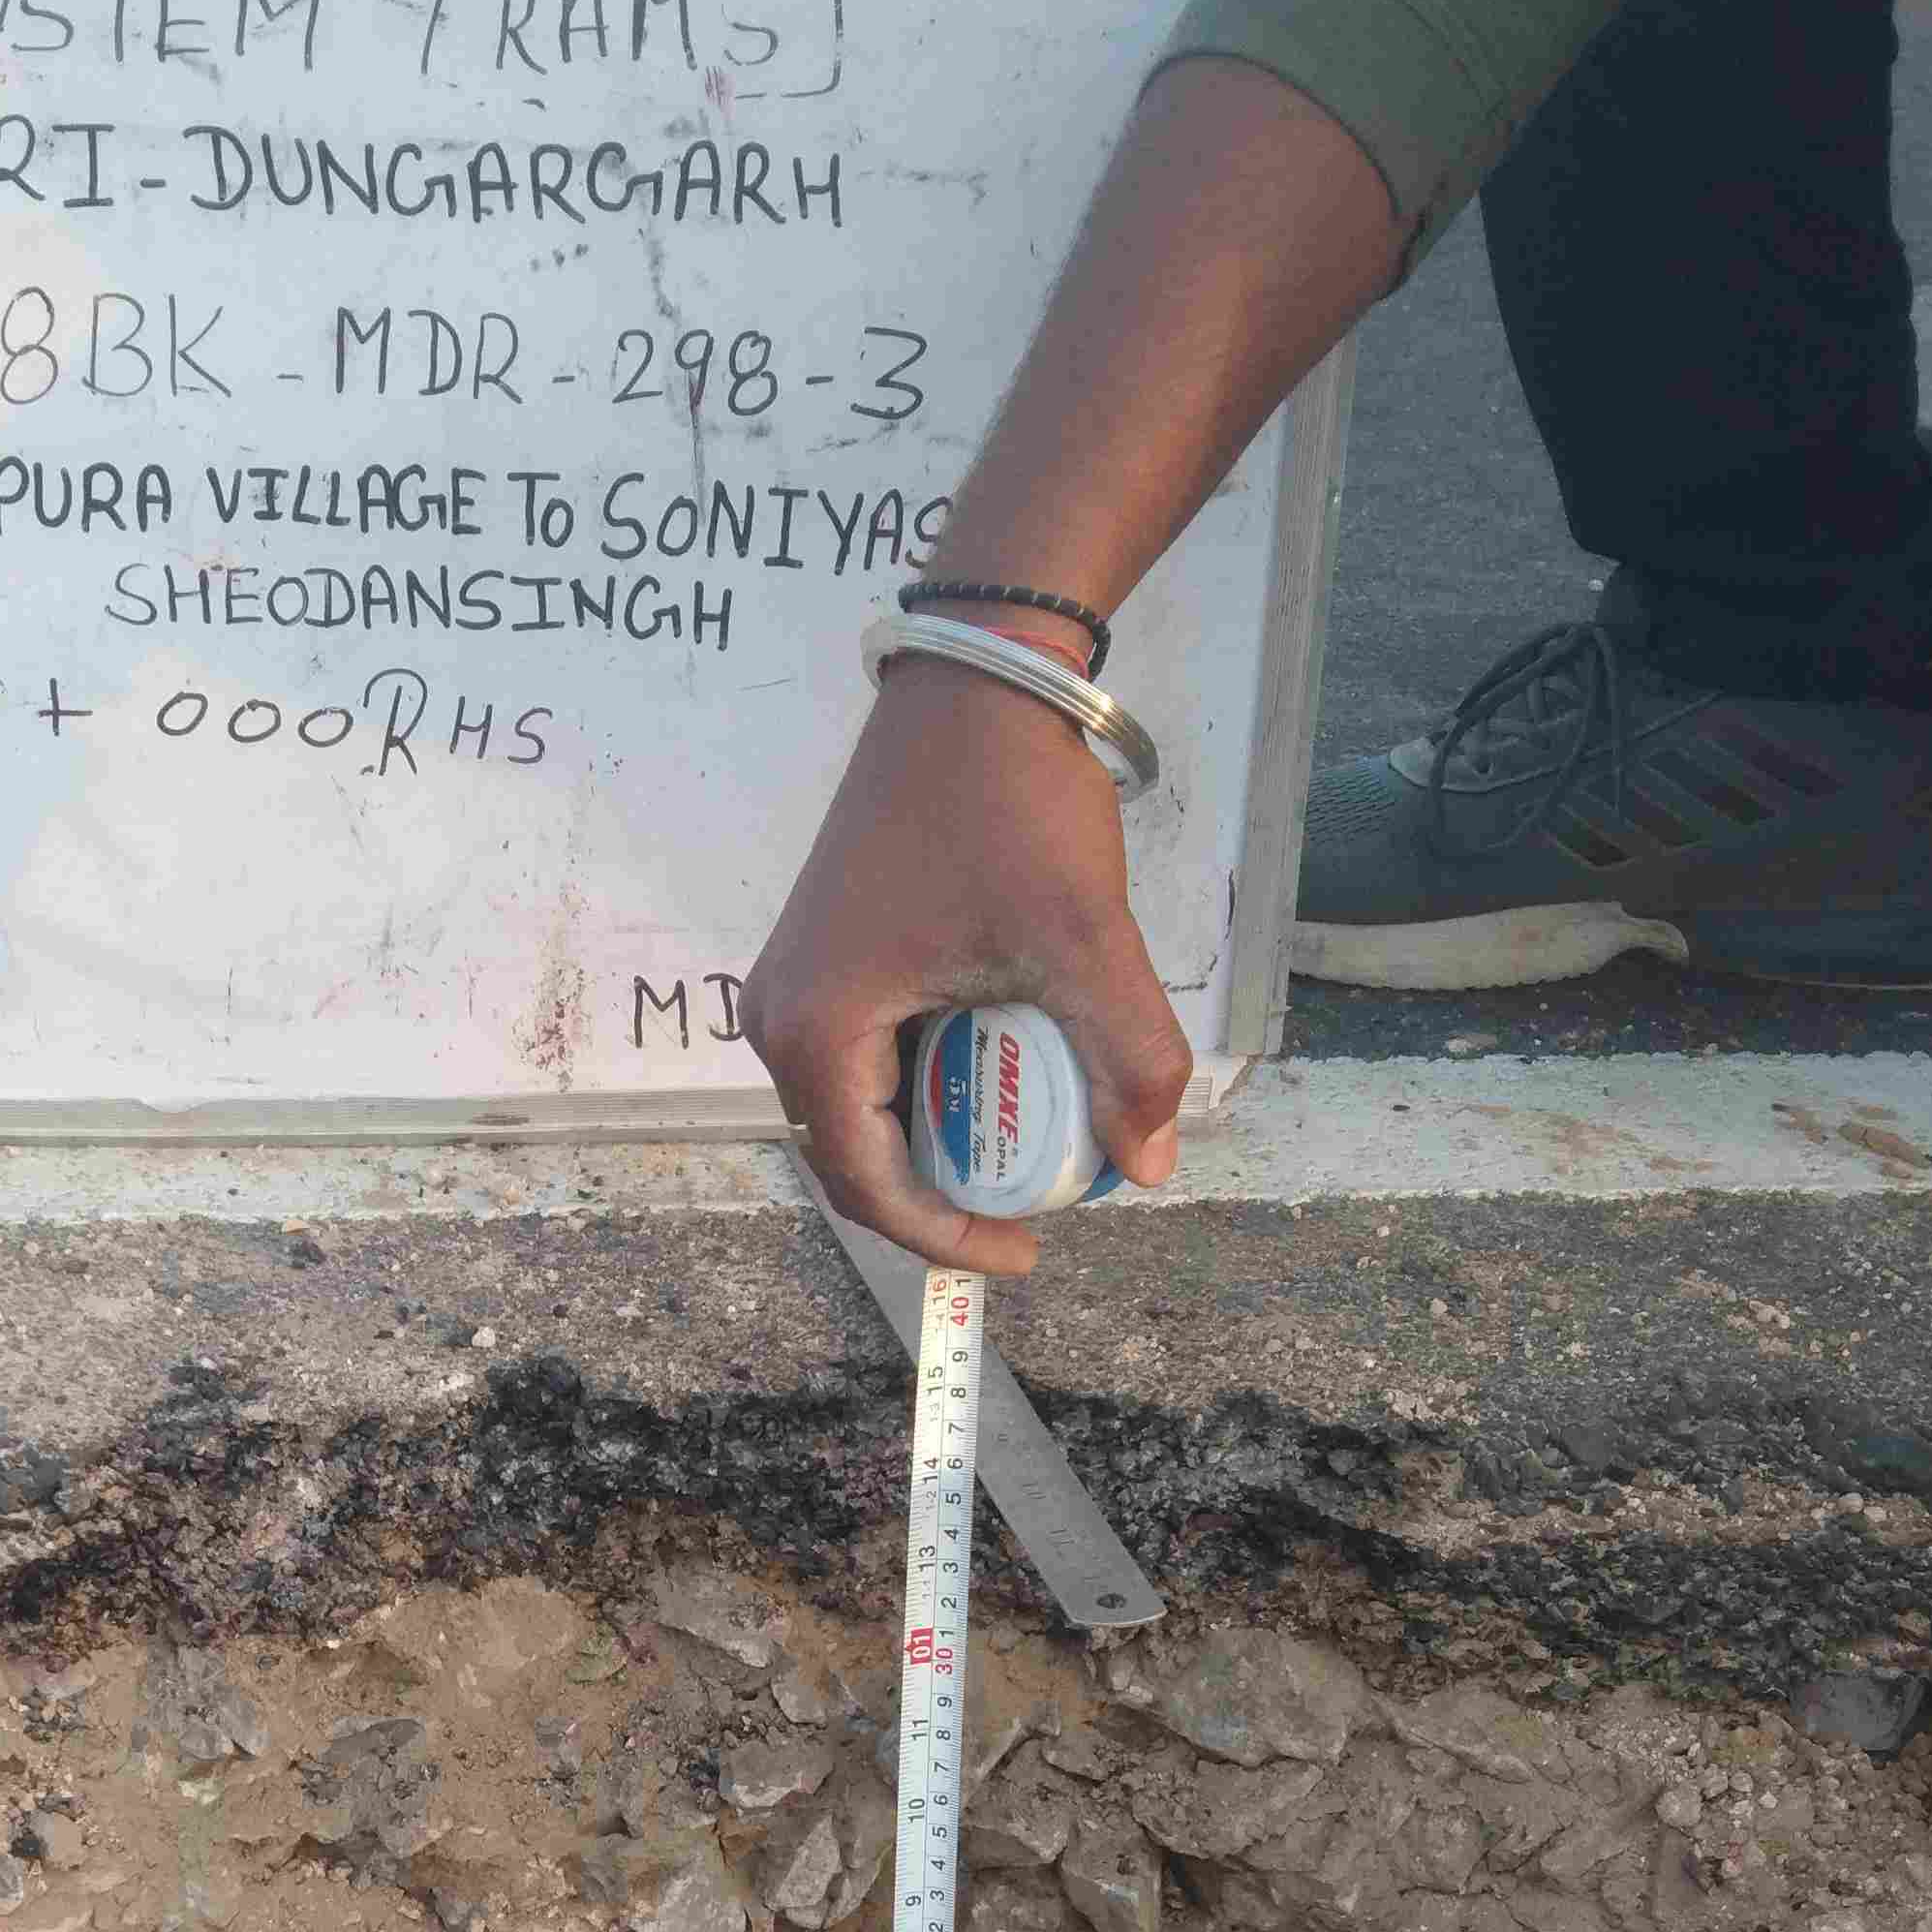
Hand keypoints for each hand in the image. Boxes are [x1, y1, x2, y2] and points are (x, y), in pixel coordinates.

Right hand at [738, 656, 1190, 1276]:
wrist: (974, 682)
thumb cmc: (1010, 803)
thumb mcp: (1081, 938)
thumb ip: (1125, 1057)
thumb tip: (1151, 1167)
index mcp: (816, 1031)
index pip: (869, 1186)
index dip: (949, 1238)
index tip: (1029, 1249)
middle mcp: (780, 1018)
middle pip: (856, 1158)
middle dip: (944, 1198)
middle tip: (1033, 1210)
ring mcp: (794, 985)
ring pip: (862, 1111)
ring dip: (938, 1143)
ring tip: (1025, 1148)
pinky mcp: (824, 956)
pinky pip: (866, 1058)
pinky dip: (929, 1086)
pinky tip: (1001, 1076)